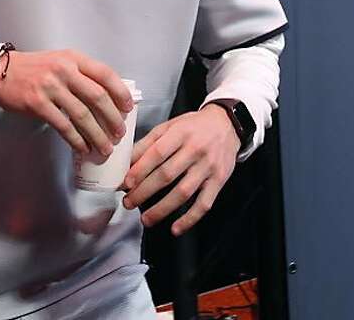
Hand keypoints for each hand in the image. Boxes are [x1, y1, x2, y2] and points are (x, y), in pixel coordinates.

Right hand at [0, 49, 132, 155]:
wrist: (1, 73)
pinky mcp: (38, 104)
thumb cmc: (36, 69)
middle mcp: (64, 70)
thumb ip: (82, 75)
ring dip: (96, 134)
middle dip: (112, 118)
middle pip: (97, 97)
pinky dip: (76, 139)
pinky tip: (83, 147)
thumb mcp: (62, 62)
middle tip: (119, 133)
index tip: (128, 107)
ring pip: (82, 115)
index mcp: (74, 58)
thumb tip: (109, 99)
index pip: (105, 74)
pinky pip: (63, 126)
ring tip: (105, 147)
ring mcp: (50, 87)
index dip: (120, 92)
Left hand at [120, 104, 239, 235]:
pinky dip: (190, 218)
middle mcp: (196, 149)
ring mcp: (208, 166)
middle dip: (144, 192)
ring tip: (146, 219)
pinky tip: (176, 228)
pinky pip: (204, 203)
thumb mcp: (169, 126)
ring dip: (162, 209)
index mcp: (181, 133)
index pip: (157, 153)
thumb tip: (127, 163)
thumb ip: (148, 143)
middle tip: (129, 202)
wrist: (227, 125)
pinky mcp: (219, 180)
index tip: (126, 184)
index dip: (140, 170)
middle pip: (167, 175)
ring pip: (183, 192)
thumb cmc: (194, 126)